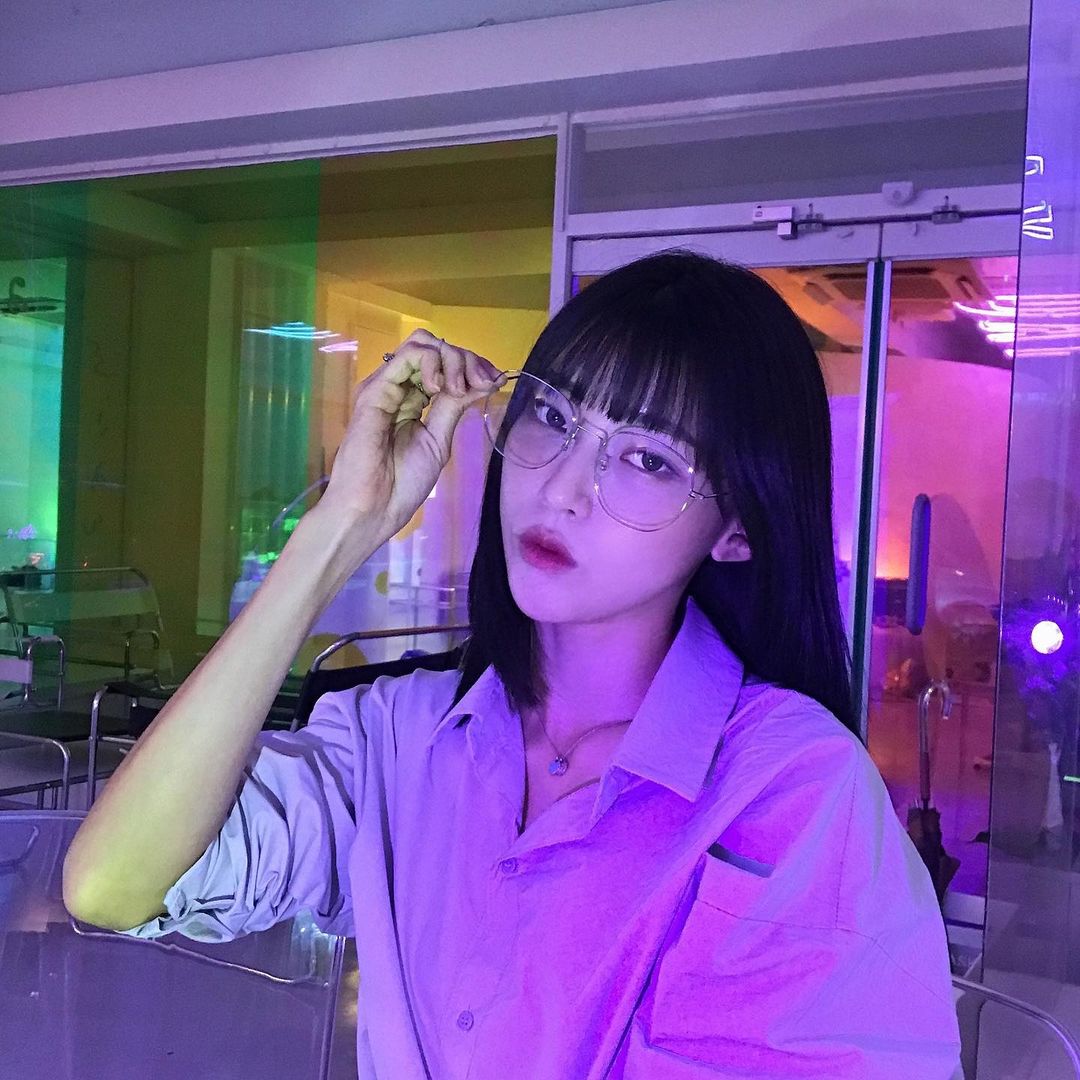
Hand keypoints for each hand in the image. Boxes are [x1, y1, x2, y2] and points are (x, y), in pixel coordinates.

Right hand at [317, 328, 505, 539]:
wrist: (372, 508)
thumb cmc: (402, 484)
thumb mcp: (439, 440)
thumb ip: (454, 406)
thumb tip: (482, 380)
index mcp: (416, 400)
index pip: (445, 364)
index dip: (473, 366)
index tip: (495, 381)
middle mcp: (401, 387)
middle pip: (436, 348)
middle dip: (467, 360)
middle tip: (482, 383)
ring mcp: (387, 385)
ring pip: (423, 345)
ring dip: (452, 358)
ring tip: (459, 388)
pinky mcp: (375, 389)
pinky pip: (406, 356)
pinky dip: (432, 362)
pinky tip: (440, 388)